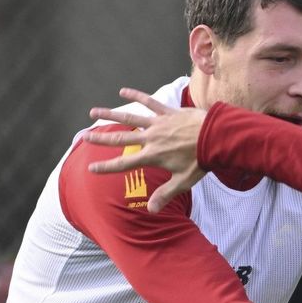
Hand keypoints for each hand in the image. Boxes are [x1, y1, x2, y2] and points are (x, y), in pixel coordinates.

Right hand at [84, 88, 207, 212]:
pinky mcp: (167, 112)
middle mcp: (151, 138)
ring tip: (93, 112)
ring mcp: (158, 123)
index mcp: (152, 156)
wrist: (216, 138)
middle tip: (84, 137)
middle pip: (120, 138)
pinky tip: (123, 91)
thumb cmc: (201, 161)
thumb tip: (151, 211)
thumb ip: (165, 194)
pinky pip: (149, 102)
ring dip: (110, 115)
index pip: (124, 163)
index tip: (91, 168)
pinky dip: (136, 96)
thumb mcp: (183, 181)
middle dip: (101, 139)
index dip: (107, 167)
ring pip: (129, 118)